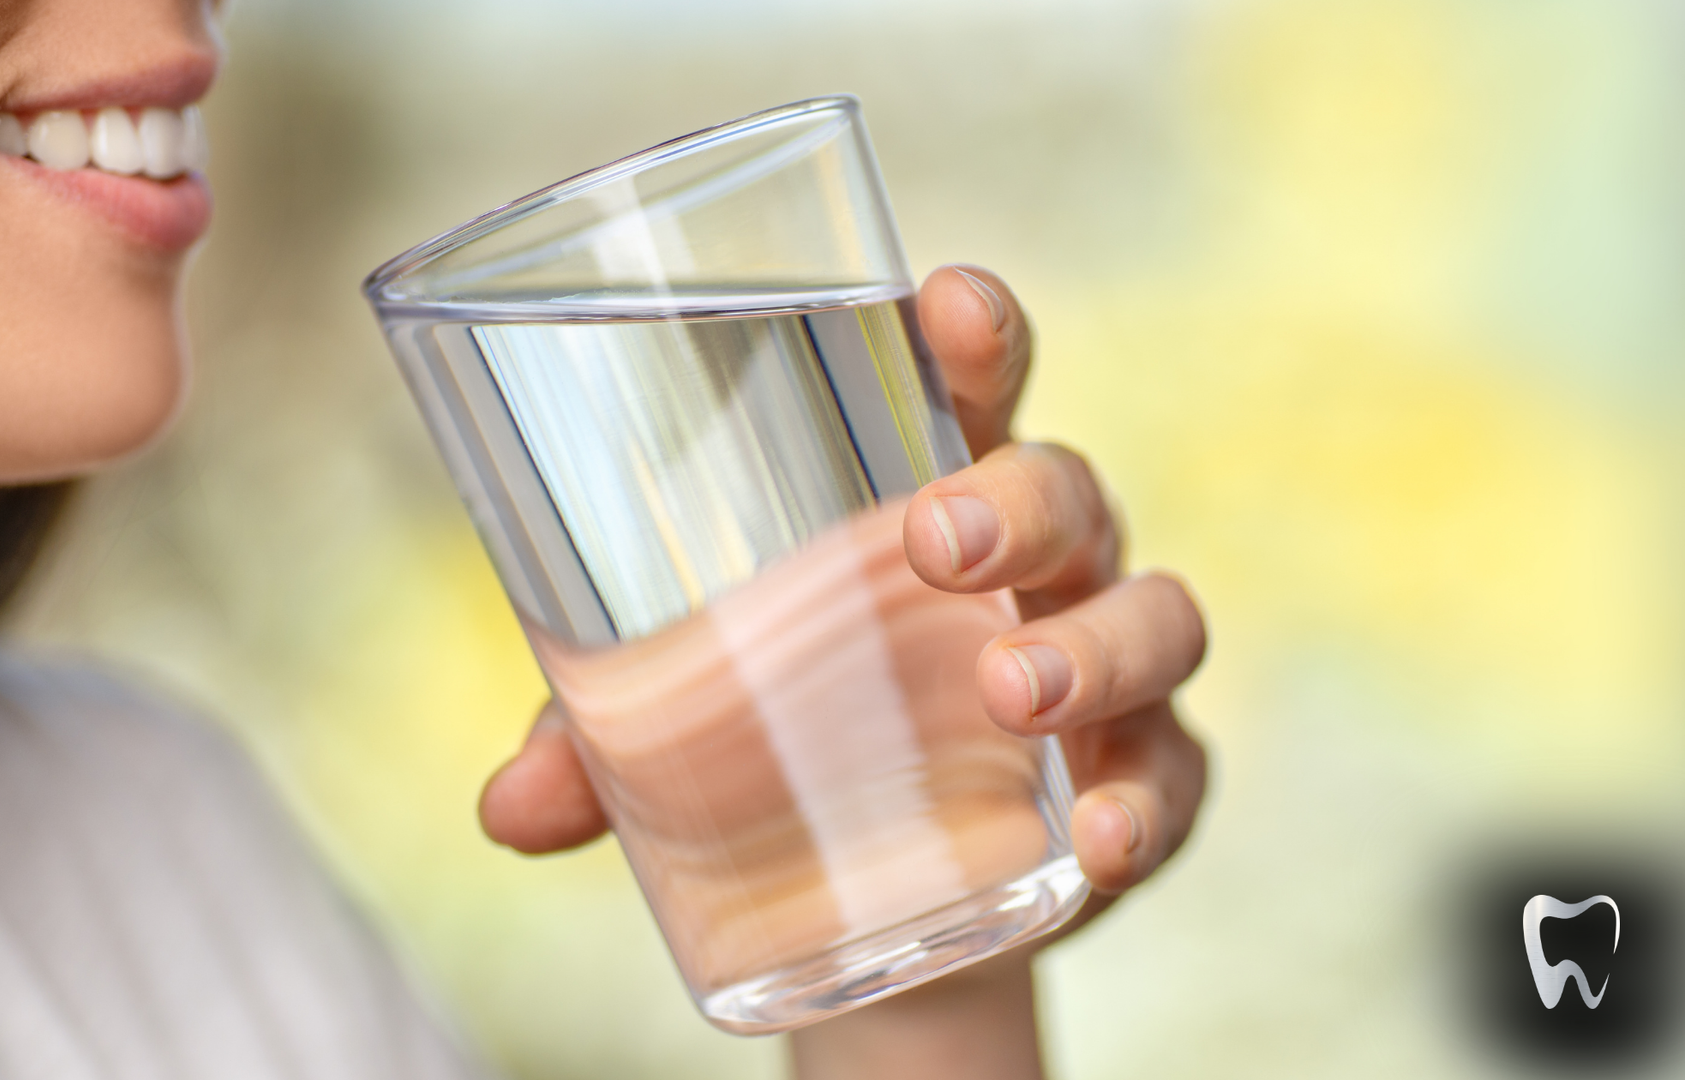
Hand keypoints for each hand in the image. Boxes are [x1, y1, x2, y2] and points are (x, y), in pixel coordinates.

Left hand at [476, 266, 1208, 1078]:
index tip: (945, 303)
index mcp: (927, 501)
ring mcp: (1102, 674)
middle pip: (1066, 486)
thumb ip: (598, 748)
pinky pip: (1177, 778)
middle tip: (934, 539)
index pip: (967, 388)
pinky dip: (1146, 805)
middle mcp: (1036, 569)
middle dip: (1016, 497)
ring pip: (1155, 614)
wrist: (883, 901)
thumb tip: (507, 810)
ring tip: (1009, 691)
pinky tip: (1098, 845)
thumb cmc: (785, 749)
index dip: (972, 332)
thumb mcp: (681, 734)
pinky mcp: (1138, 785)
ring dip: (1092, 644)